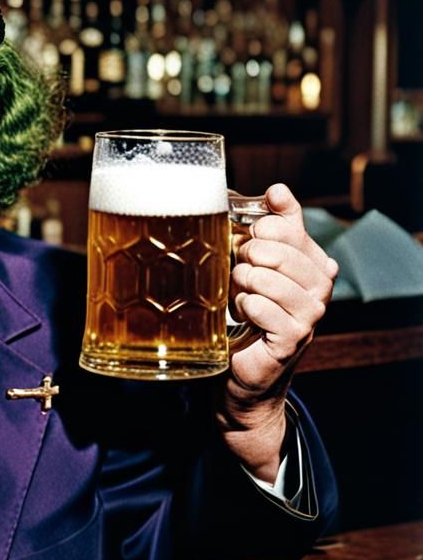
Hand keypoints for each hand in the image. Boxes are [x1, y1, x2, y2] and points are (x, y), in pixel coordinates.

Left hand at [218, 183, 338, 479]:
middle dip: (247, 255)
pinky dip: (243, 307)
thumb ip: (269, 227)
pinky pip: (260, 306)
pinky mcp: (293, 336)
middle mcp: (320, 285)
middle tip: (239, 270)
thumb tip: (277, 189)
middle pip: (277, 248)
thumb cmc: (246, 312)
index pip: (291, 224)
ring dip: (242, 282)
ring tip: (239, 293)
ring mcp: (310, 313)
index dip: (264, 223)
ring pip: (266, 277)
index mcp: (312, 260)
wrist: (243, 370)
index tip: (251, 229)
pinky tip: (242, 316)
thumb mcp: (256, 265)